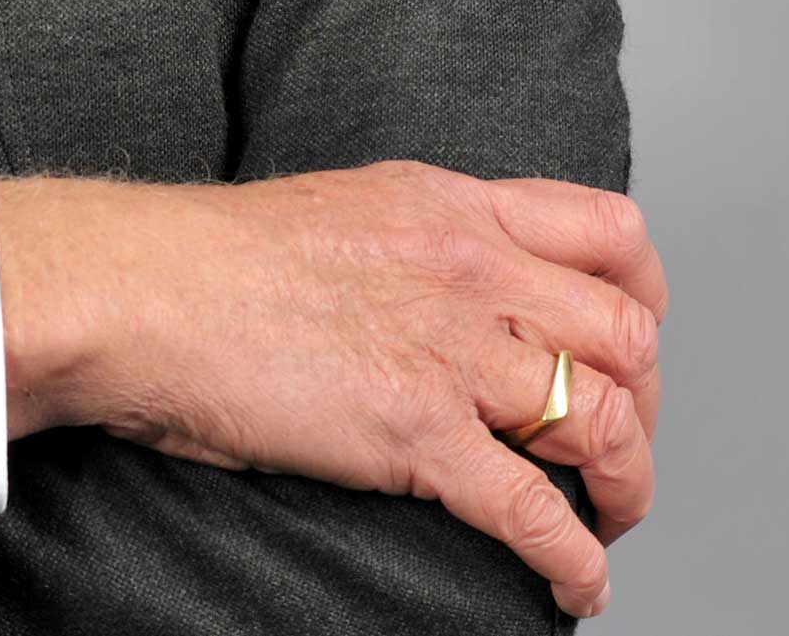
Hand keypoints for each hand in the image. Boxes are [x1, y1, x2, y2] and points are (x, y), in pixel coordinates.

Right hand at [0, 161, 666, 617]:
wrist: (140, 290)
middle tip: (622, 449)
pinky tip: (579, 582)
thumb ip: (425, 238)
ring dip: (627, 484)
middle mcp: (476, 270)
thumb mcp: (354, 209)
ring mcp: (451, 351)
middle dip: (647, 406)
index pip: (613, 237)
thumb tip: (460, 281)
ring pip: (600, 419)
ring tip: (613, 519)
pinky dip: (573, 556)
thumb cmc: (216, 259)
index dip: (648, 301)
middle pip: (626, 336)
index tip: (634, 348)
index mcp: (460, 207)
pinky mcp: (415, 430)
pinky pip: (530, 506)